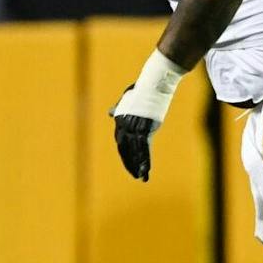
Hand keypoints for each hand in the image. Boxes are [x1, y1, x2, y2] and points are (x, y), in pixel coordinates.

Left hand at [108, 50, 186, 182]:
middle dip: (129, 163)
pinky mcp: (146, 129)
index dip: (124, 155)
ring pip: (135, 152)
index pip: (120, 143)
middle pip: (125, 150)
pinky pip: (144, 149)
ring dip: (137, 166)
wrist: (152, 85)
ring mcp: (135, 128)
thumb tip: (110, 113)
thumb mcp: (126, 101)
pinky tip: (146, 170)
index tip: (129, 164)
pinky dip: (144, 161)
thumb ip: (118, 109)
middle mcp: (125, 126)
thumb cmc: (140, 91)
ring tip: (140, 177)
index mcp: (120, 120)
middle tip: (134, 175)